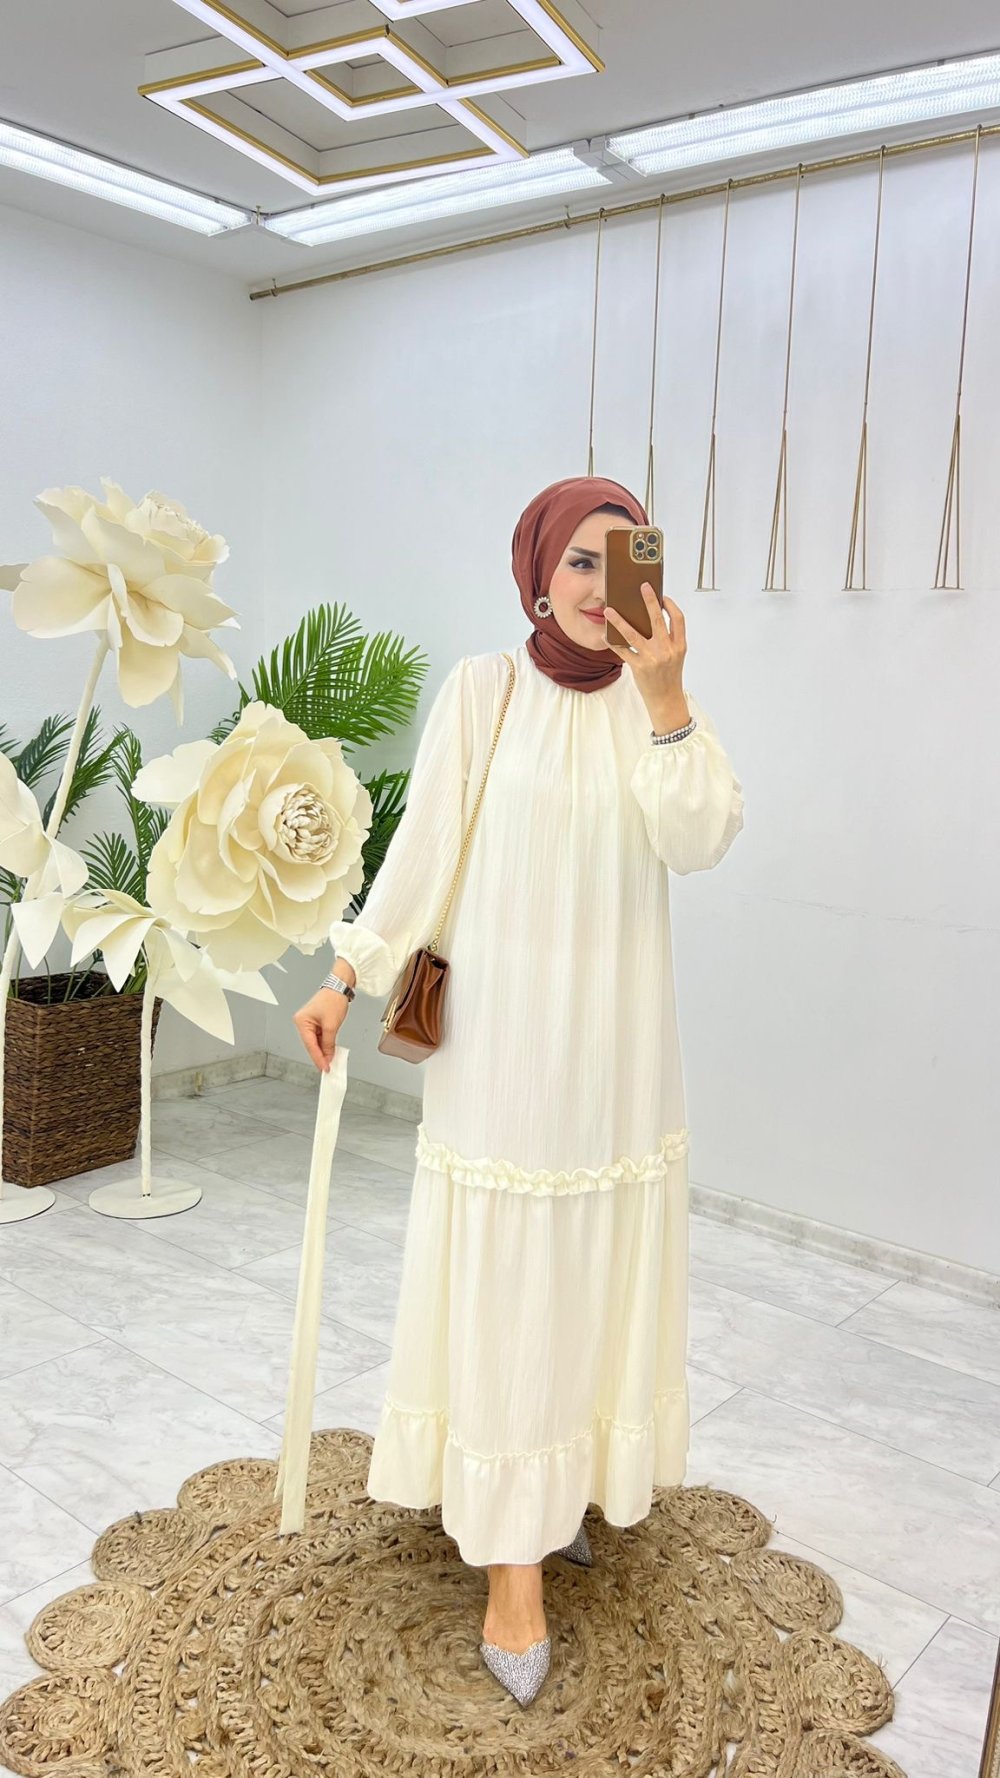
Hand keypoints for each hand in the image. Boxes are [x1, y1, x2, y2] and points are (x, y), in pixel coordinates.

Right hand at [293, 987, 349, 1072]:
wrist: (340, 987)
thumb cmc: (333, 999)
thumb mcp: (331, 1025)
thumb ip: (329, 1043)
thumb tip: (328, 1055)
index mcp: (302, 1021)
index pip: (310, 1045)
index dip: (318, 1058)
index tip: (324, 1067)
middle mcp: (302, 1022)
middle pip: (311, 1044)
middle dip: (320, 1055)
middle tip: (327, 1067)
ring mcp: (309, 1022)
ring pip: (315, 1042)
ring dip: (323, 1050)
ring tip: (330, 1060)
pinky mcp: (316, 1022)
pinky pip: (319, 1037)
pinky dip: (325, 1044)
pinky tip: (330, 1051)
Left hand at [604, 583, 689, 729]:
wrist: (666, 700)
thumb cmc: (669, 676)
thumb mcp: (676, 656)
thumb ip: (669, 638)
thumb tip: (654, 616)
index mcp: (679, 646)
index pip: (678, 619)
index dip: (671, 605)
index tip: (663, 596)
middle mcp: (667, 650)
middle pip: (657, 620)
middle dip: (650, 601)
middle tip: (642, 587)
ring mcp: (652, 659)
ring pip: (633, 634)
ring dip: (619, 621)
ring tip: (609, 611)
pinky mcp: (639, 667)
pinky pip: (622, 651)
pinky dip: (612, 642)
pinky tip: (605, 635)